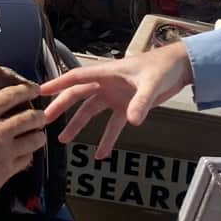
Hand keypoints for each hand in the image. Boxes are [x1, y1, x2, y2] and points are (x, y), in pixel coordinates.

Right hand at [0, 83, 46, 220]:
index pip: (10, 96)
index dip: (25, 89)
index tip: (33, 88)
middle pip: (30, 117)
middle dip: (39, 114)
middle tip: (40, 115)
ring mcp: (5, 153)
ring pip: (35, 139)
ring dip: (38, 135)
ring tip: (38, 134)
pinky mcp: (7, 171)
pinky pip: (27, 159)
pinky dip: (29, 155)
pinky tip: (25, 154)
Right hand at [40, 42, 194, 158]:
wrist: (179, 68)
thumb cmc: (162, 67)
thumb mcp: (151, 83)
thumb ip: (141, 102)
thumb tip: (132, 120)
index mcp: (107, 73)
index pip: (76, 77)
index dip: (57, 83)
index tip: (40, 90)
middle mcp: (107, 84)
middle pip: (78, 95)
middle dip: (61, 107)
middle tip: (45, 119)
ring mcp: (115, 96)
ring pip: (90, 111)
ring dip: (77, 125)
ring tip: (64, 139)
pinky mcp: (126, 106)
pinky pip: (112, 125)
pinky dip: (107, 138)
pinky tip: (101, 154)